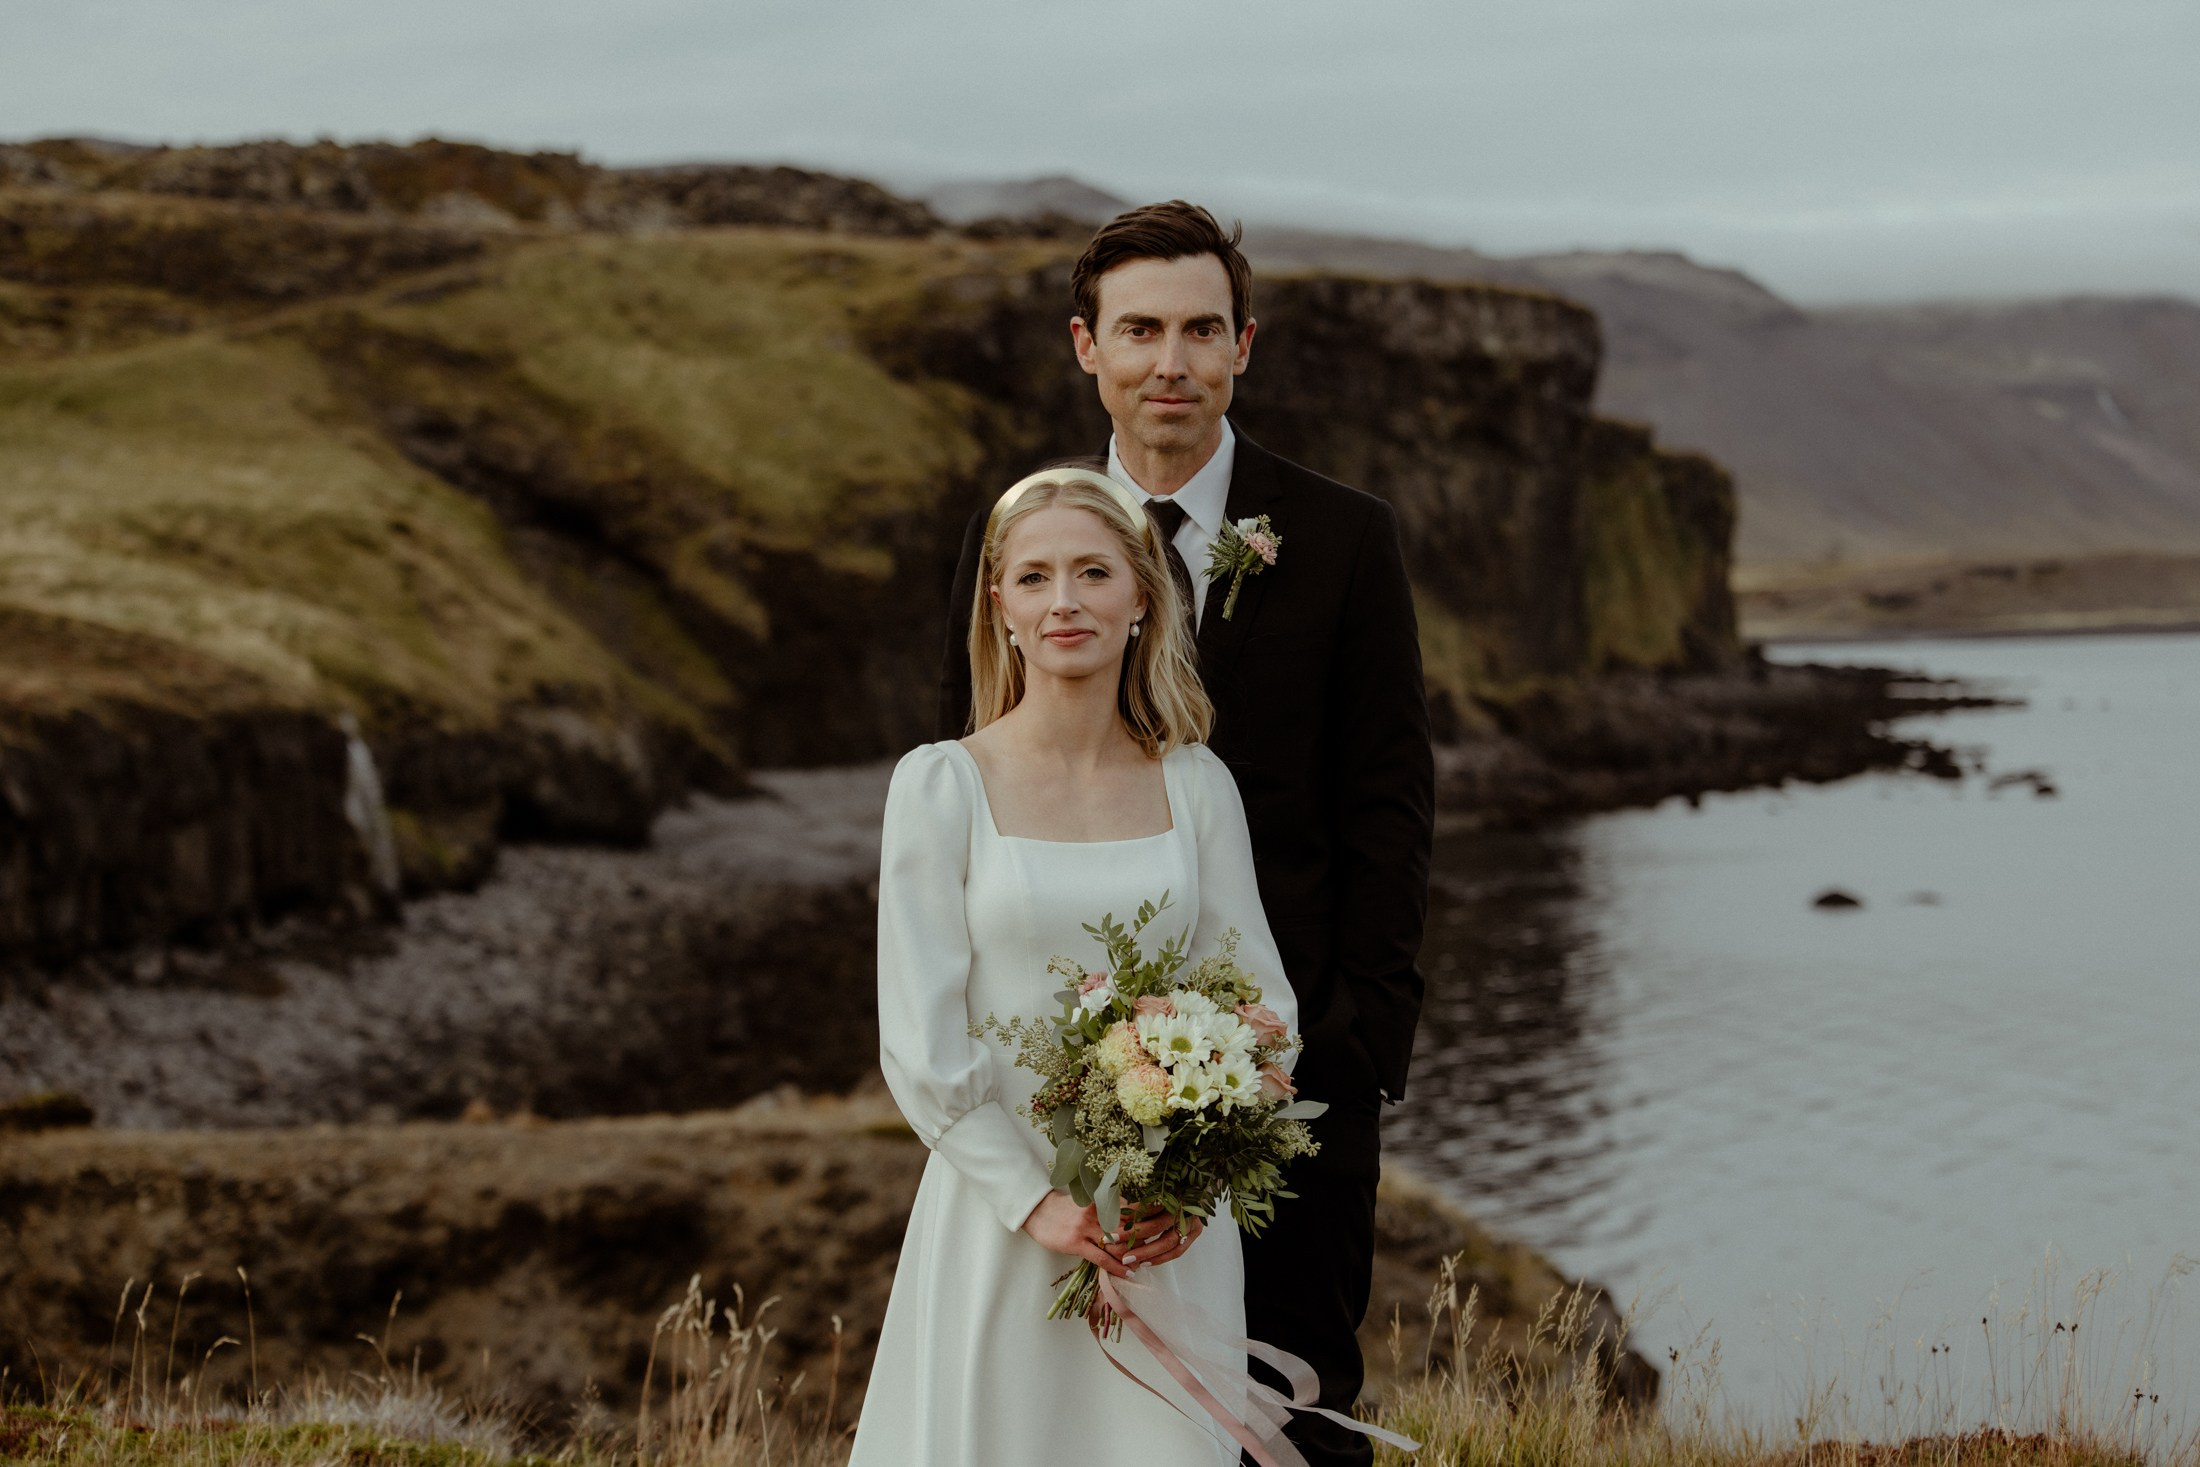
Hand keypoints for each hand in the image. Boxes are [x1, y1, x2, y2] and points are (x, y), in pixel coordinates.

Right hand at [1021, 1193, 1202, 1275]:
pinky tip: (1128, 1273)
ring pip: (1118, 1244)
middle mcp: (1098, 1212)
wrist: (1038, 1211)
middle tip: (1165, 1244)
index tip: (1169, 1218)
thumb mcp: (1091, 1200)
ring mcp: (1087, 1228)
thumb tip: (1136, 1214)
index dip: (1152, 1214)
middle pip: (1131, 1226)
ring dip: (1136, 1255)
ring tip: (1149, 1262)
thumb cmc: (1067, 1207)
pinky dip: (1117, 1267)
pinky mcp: (1076, 1243)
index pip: (1134, 1207)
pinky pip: (1101, 1258)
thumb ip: (1111, 1205)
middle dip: (1149, 1236)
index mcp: (1102, 1200)